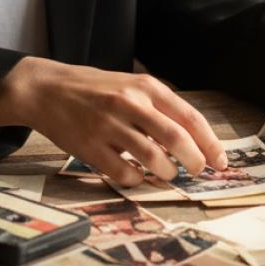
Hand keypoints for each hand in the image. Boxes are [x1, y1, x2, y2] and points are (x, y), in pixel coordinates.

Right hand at [0, 57, 227, 186]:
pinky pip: (125, 174)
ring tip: (164, 172)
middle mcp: (129, 103)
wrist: (45, 89)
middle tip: (196, 171)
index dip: (210, 143)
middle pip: (177, 140)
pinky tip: (135, 174)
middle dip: (194, 162)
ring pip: (154, 160)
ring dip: (166, 173)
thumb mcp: (127, 84)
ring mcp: (108, 126)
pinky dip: (137, 180)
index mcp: (143, 86)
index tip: (220, 161)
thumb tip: (191, 140)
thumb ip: (156, 107)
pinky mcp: (90, 147)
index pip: (189, 117)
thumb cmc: (91, 88)